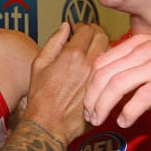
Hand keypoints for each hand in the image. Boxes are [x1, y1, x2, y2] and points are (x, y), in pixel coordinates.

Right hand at [23, 23, 109, 142]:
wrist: (49, 124)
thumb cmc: (41, 97)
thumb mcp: (39, 64)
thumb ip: (54, 41)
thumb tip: (65, 27)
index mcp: (72, 55)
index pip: (86, 29)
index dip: (82, 26)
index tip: (79, 29)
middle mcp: (89, 64)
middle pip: (102, 36)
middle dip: (95, 32)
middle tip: (89, 35)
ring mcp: (99, 77)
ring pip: (109, 52)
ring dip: (102, 46)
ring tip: (93, 50)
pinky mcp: (104, 88)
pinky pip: (111, 69)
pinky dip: (107, 63)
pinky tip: (98, 67)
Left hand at [83, 34, 150, 127]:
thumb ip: (139, 62)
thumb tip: (116, 78)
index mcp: (140, 42)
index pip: (102, 62)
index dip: (90, 85)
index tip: (88, 103)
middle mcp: (147, 49)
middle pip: (104, 74)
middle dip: (91, 98)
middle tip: (89, 117)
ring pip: (118, 84)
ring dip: (104, 106)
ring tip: (101, 121)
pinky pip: (142, 96)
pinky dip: (128, 111)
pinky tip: (125, 122)